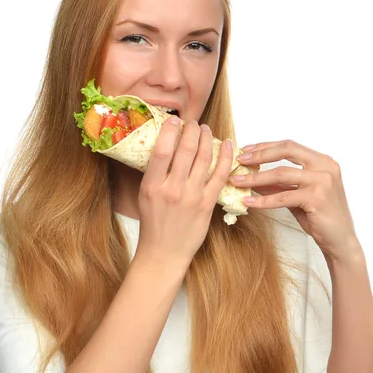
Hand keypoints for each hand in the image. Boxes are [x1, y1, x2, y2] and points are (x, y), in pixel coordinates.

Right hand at [135, 117, 233, 268]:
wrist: (164, 253)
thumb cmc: (153, 224)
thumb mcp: (145, 195)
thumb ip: (155, 173)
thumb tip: (166, 147)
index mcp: (152, 186)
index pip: (162, 150)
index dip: (170, 130)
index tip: (175, 119)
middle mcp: (172, 189)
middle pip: (185, 150)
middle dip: (191, 130)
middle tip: (193, 122)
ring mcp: (192, 197)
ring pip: (204, 159)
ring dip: (207, 139)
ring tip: (205, 129)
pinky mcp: (207, 204)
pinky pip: (220, 175)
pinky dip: (225, 157)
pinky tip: (227, 145)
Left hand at [229, 140, 360, 260]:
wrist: (340, 241)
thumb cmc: (320, 217)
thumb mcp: (297, 195)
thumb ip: (278, 184)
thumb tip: (252, 176)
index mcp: (322, 161)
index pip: (289, 146)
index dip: (266, 146)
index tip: (246, 150)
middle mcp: (325, 166)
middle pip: (286, 150)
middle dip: (259, 154)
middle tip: (239, 160)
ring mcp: (323, 181)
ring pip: (280, 173)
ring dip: (255, 178)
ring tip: (236, 181)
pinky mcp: (317, 198)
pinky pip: (282, 197)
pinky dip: (263, 200)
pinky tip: (249, 202)